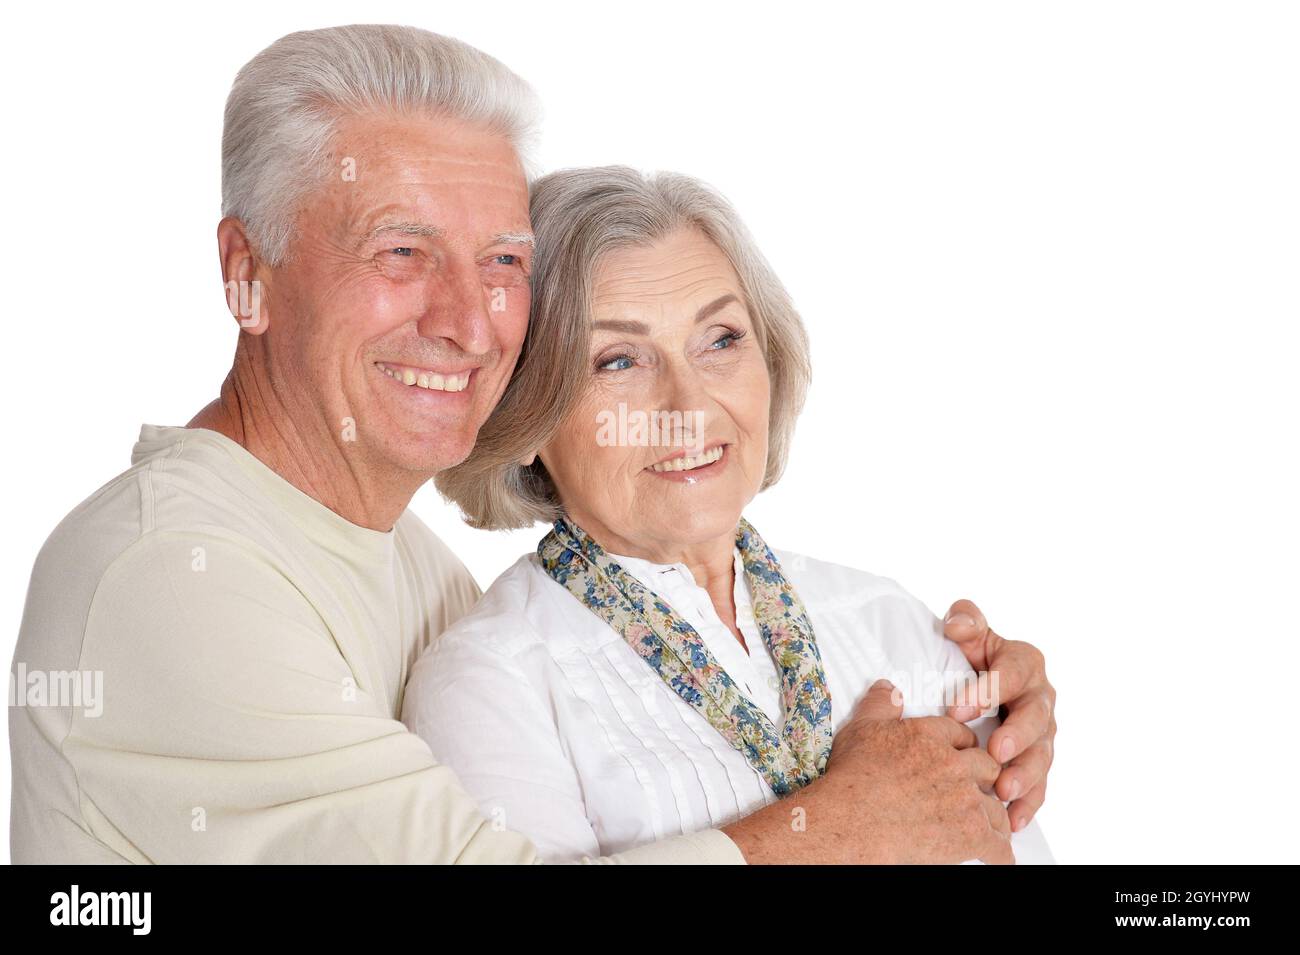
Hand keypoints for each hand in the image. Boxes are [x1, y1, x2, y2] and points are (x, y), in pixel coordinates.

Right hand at [723, 680, 1013, 863]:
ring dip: (993, 816)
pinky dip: (1001, 853)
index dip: (963, 746)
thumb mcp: (862, 727)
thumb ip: (881, 703)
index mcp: (931, 735)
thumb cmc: (852, 776)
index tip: (962, 756)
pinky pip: (999, 844)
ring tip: (990, 825)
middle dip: (986, 778)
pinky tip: (1000, 857)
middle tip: (981, 788)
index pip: (962, 735)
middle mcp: (954, 764)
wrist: (851, 820)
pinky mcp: (970, 834)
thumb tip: (889, 686)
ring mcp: (965, 800)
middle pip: (987, 767)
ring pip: (996, 805)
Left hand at [942, 598, 1055, 833]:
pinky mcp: (1037, 760)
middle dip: (1016, 736)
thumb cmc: (975, 656)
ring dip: (1024, 775)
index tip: (956, 708)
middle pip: (1034, 718)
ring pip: (1041, 755)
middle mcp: (1040, 698)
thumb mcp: (971, 633)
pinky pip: (1039, 785)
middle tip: (994, 751)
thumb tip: (956, 623)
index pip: (1009, 674)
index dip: (985, 690)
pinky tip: (1013, 820)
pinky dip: (1028, 804)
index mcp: (1024, 663)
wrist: (985, 682)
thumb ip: (966, 621)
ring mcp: (1042, 733)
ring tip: (1001, 791)